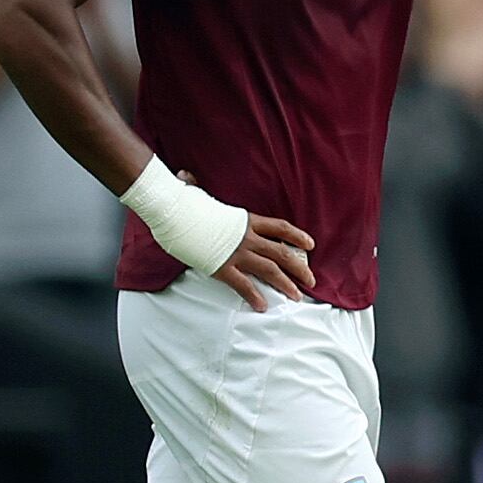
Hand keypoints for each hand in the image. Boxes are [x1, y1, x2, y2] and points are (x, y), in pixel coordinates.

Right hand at [181, 171, 314, 309]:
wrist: (172, 212)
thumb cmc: (183, 203)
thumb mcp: (198, 195)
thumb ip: (198, 188)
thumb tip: (185, 176)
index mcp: (247, 220)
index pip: (280, 227)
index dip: (298, 236)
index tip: (311, 245)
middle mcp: (247, 237)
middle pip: (282, 253)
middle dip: (300, 268)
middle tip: (311, 280)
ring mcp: (236, 253)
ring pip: (270, 271)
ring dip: (285, 285)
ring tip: (296, 297)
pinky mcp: (222, 267)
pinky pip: (243, 285)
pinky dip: (254, 296)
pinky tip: (263, 306)